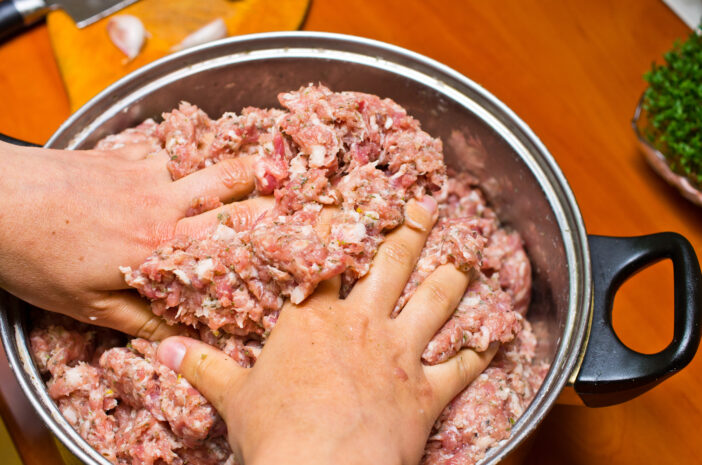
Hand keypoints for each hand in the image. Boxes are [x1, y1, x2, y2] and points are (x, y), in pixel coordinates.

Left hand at [0, 141, 271, 339]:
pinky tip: (172, 173)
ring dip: (231, 169)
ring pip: (205, 166)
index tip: (298, 229)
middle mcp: (164, 204)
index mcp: (162, 245)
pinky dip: (178, 165)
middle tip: (294, 188)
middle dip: (268, 187)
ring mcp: (146, 174)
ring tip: (253, 171)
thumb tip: (176, 335)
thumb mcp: (86, 304)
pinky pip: (166, 157)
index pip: (232, 235)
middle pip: (232, 186)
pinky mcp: (125, 156)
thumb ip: (139, 317)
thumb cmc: (35, 256)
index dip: (270, 230)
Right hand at [156, 196, 496, 464]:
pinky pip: (460, 366)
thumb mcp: (233, 397)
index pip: (325, 260)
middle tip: (423, 206)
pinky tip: (495, 338)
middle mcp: (362, 324)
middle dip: (408, 231)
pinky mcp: (426, 392)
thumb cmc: (275, 432)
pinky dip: (479, 351)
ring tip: (466, 255)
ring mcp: (399, 354)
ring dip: (452, 276)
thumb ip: (201, 367)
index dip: (337, 229)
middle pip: (390, 264)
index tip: (350, 200)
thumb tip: (162, 350)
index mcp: (313, 319)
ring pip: (433, 301)